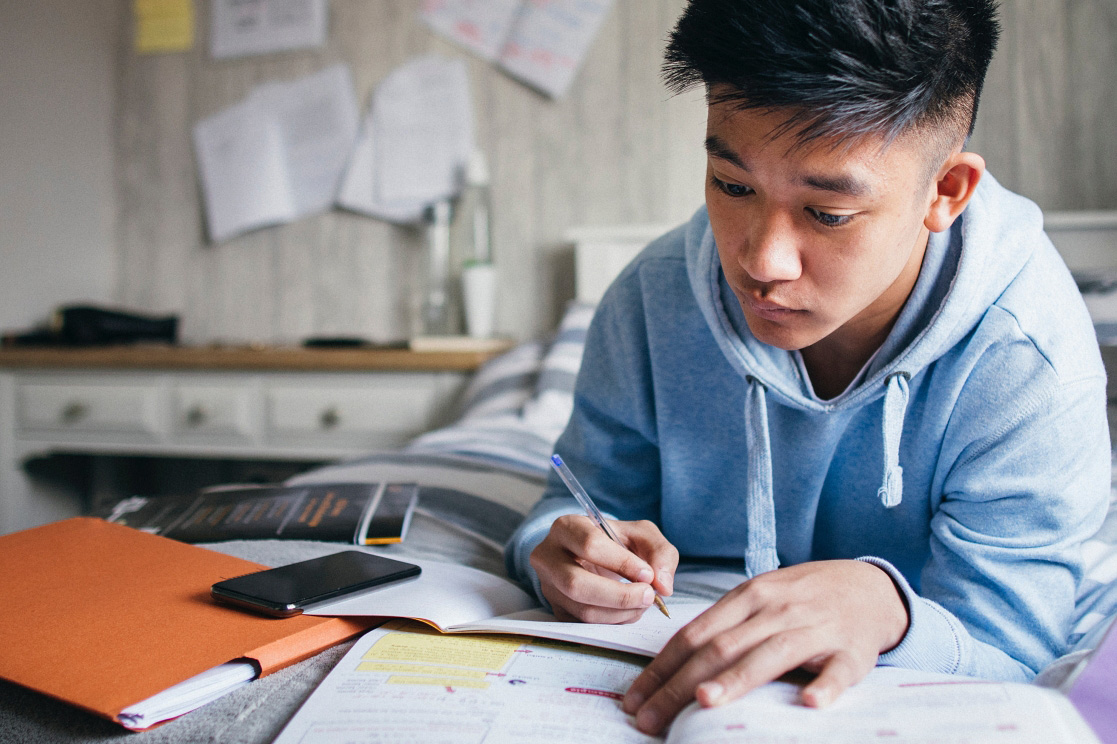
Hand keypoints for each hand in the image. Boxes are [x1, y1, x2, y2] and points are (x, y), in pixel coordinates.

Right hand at [529, 515, 678, 623]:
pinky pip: (586, 624)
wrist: (596, 558)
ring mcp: (549, 586)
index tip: (648, 574)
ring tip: (642, 603)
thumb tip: (663, 586)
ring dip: (620, 612)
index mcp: (566, 527)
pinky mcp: (557, 610)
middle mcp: (548, 557)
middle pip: (577, 583)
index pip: (589, 544)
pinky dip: (614, 622)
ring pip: (582, 609)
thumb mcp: (641, 535)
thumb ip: (660, 552)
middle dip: (619, 596)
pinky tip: (628, 611)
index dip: (622, 562)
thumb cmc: (617, 542)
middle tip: (648, 596)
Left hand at [622, 559, 908, 734]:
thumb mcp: (758, 600)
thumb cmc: (800, 598)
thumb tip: (673, 667)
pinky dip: (825, 685)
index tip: (634, 698)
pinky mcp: (852, 650)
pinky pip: (838, 670)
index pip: (694, 634)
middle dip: (678, 684)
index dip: (661, 667)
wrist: (866, 586)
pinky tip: (811, 702)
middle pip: (720, 648)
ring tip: (704, 702)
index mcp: (747, 598)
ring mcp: (814, 628)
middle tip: (648, 718)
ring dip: (736, 679)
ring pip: (770, 654)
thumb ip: (723, 628)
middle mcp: (775, 610)